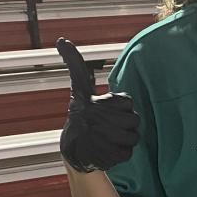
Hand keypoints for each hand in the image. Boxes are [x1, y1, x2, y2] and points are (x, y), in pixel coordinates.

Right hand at [56, 37, 139, 172]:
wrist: (74, 150)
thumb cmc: (82, 114)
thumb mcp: (79, 87)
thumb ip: (75, 64)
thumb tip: (62, 39)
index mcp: (93, 101)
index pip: (128, 101)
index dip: (122, 105)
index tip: (107, 108)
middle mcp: (95, 119)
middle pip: (135, 120)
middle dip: (127, 124)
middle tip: (111, 126)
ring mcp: (100, 139)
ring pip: (134, 137)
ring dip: (126, 139)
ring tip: (110, 138)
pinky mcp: (105, 157)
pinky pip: (127, 153)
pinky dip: (121, 154)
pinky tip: (108, 150)